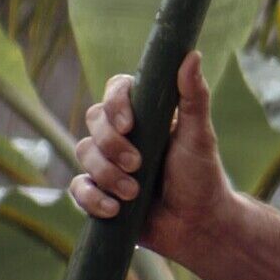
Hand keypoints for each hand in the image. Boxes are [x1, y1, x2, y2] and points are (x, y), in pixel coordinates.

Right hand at [69, 54, 239, 266]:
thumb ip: (194, 97)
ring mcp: (107, 162)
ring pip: (83, 153)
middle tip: (139, 164)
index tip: (129, 124)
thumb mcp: (200, 136)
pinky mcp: (98, 191)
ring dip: (108, 174)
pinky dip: (92, 198)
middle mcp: (121, 134)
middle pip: (93, 121)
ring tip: (135, 193)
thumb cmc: (202, 176)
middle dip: (112, 145)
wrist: (200, 225)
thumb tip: (191, 54)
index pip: (116, 91)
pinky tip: (115, 209)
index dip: (115, 103)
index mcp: (144, 115)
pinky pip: (77, 188)